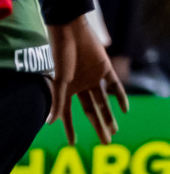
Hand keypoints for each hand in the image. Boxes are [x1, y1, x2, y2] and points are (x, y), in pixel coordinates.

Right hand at [46, 15, 128, 144]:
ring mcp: (93, 78)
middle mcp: (80, 86)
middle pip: (91, 110)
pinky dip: (120, 97)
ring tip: (115, 131)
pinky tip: (124, 110)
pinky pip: (115, 86)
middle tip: (106, 142)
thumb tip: (50, 122)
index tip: (73, 143)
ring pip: (104, 102)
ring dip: (110, 116)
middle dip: (99, 126)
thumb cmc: (60, 54)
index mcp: (66, 89)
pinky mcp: (105, 68)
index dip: (69, 129)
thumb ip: (57, 101)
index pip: (68, 114)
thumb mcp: (59, 81)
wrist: (69, 30)